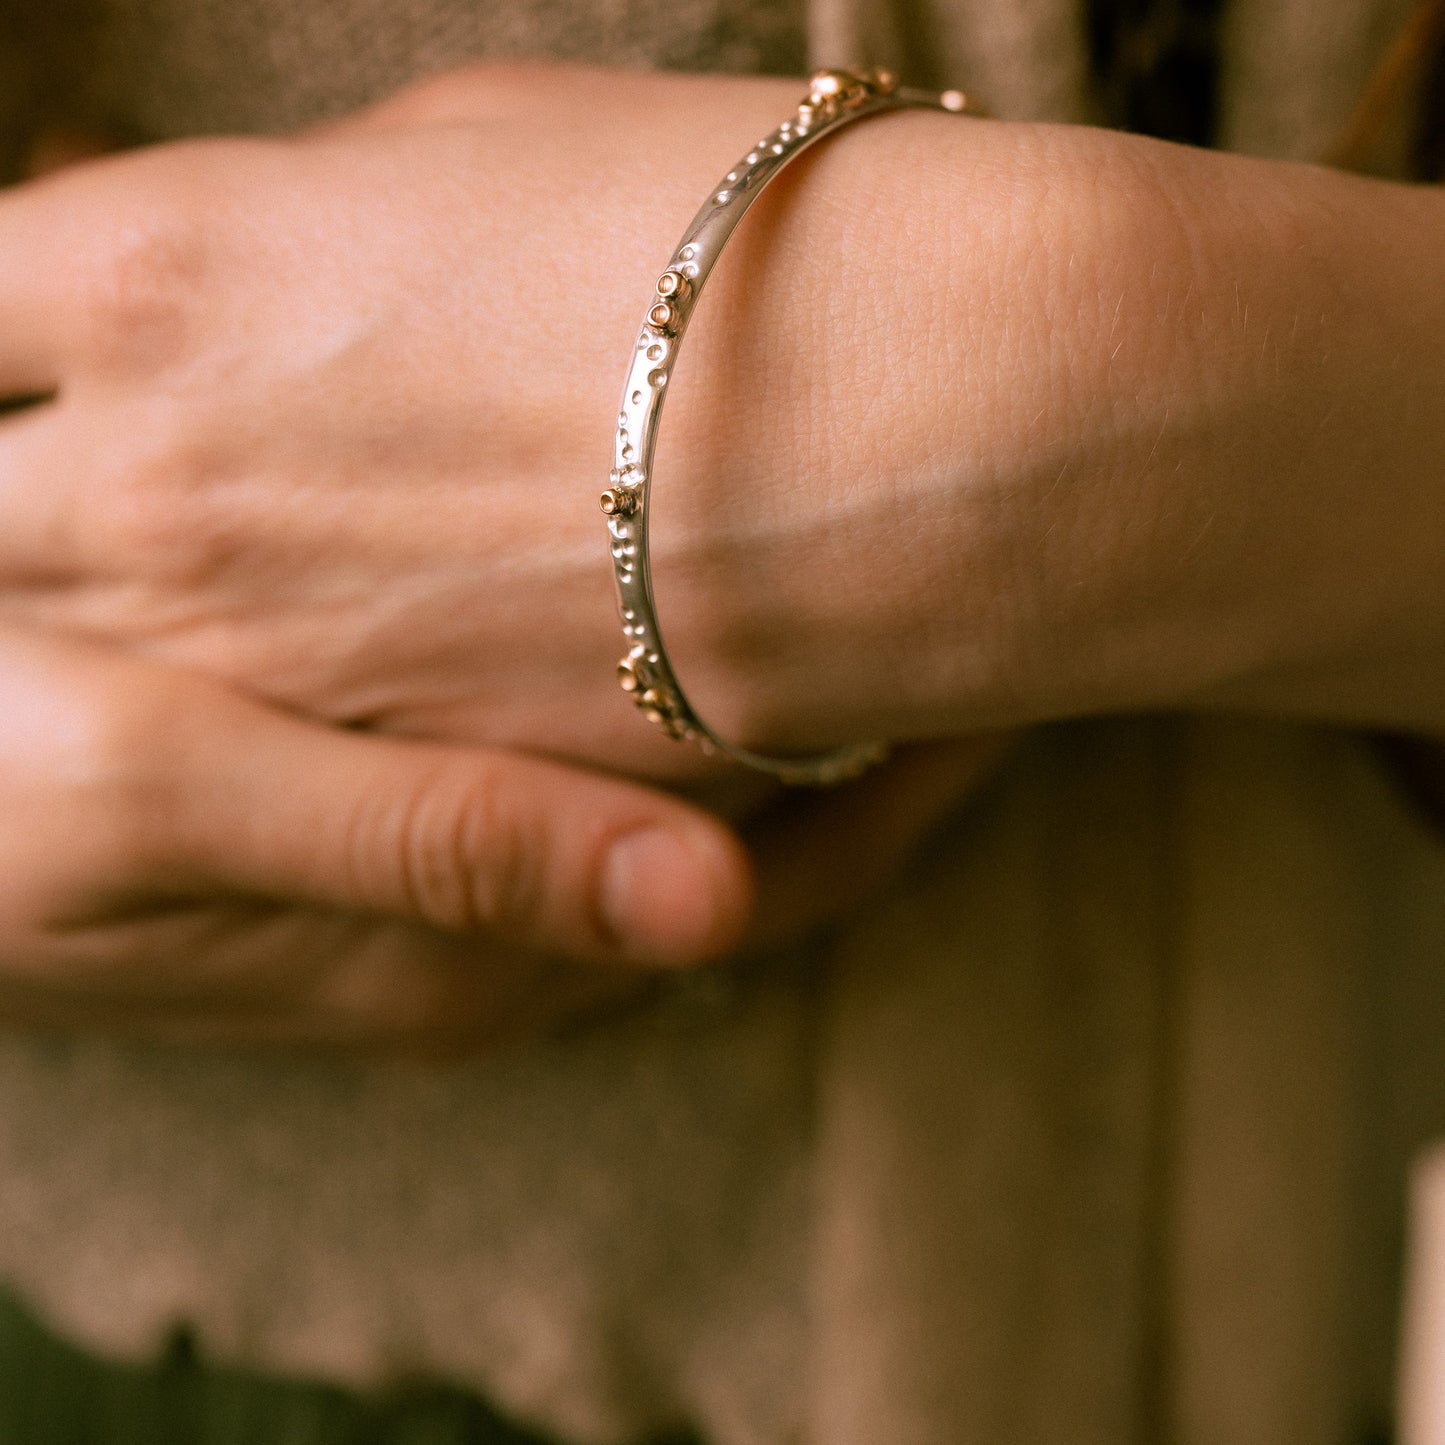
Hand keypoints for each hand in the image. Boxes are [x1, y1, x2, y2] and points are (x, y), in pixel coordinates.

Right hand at [0, 620, 1009, 1047]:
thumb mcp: (167, 802)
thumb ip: (436, 851)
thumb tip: (702, 919)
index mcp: (486, 949)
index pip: (786, 877)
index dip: (910, 769)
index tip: (1018, 647)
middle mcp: (517, 932)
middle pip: (782, 837)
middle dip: (894, 712)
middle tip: (1012, 576)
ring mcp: (484, 882)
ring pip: (718, 795)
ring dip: (818, 685)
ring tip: (923, 565)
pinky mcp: (436, 828)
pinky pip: (630, 766)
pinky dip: (712, 685)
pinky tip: (738, 587)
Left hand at [6, 63, 1436, 784]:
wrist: (910, 425)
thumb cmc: (718, 237)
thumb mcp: (478, 152)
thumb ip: (310, 217)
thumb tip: (259, 244)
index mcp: (167, 269)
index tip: (35, 361)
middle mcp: (171, 480)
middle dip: (23, 514)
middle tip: (128, 511)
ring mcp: (270, 653)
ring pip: (81, 666)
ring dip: (115, 630)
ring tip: (229, 602)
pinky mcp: (394, 779)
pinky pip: (258, 764)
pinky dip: (259, 724)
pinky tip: (343, 679)